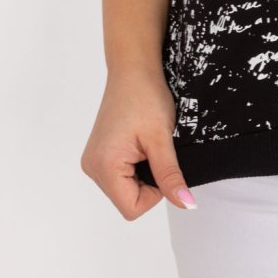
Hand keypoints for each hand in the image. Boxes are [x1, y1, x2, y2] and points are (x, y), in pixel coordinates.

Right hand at [81, 68, 195, 218]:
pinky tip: (138, 144)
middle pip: (126, 200)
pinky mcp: (98, 154)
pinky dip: (134, 167)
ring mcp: (93, 160)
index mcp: (104, 166)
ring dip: (141, 174)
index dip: (155, 193)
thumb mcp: (162, 138)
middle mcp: (92, 167)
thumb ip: (170, 175)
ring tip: (145, 144)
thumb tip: (186, 204)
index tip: (161, 163)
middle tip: (154, 150)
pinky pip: (119, 176)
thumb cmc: (146, 96)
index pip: (132, 208)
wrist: (133, 69)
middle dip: (148, 182)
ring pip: (124, 189)